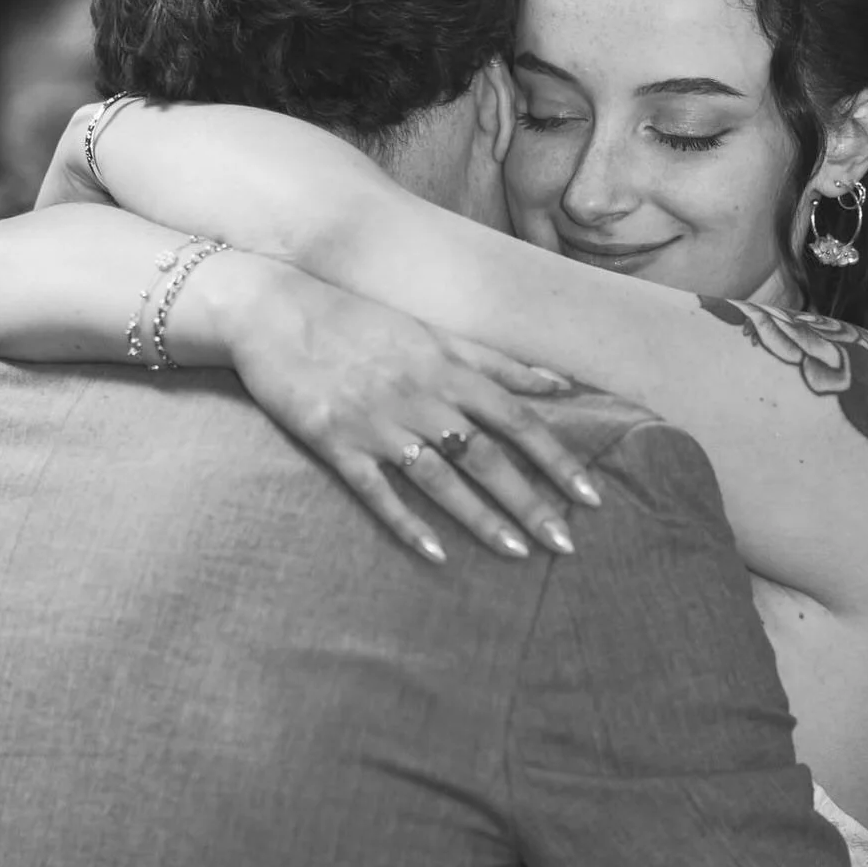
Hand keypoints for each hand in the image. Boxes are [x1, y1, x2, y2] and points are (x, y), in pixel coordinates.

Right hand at [226, 271, 600, 563]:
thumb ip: (497, 362)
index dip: (556, 458)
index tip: (591, 495)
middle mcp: (420, 396)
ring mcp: (377, 421)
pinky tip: (435, 554)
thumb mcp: (433, 333)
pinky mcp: (335, 441)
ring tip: (518, 553)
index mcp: (446, 368)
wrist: (276, 312)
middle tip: (567, 544)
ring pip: (440, 477)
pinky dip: (406, 522)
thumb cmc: (360, 322)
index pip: (517, 418)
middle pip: (486, 455)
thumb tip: (559, 383)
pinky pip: (376, 490)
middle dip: (531, 500)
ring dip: (481, 517)